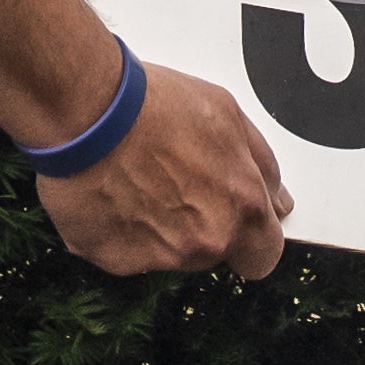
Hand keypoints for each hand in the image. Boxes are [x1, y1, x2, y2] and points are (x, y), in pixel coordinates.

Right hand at [34, 64, 290, 278]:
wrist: (86, 110)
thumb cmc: (154, 104)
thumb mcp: (228, 115)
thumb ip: (261, 166)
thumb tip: (278, 201)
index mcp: (241, 207)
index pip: (264, 254)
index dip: (252, 238)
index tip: (237, 221)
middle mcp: (204, 242)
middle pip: (214, 252)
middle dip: (202, 226)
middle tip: (174, 182)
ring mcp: (159, 256)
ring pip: (170, 253)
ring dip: (160, 227)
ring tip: (135, 177)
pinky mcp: (114, 260)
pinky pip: (126, 252)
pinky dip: (120, 229)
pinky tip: (108, 191)